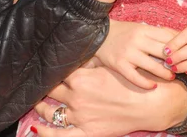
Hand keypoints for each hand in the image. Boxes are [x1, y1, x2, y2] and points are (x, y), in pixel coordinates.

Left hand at [32, 67, 186, 136]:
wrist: (151, 103)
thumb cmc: (132, 80)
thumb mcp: (109, 65)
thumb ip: (88, 63)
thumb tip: (75, 57)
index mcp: (81, 77)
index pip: (57, 70)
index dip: (51, 67)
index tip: (43, 63)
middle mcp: (77, 96)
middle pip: (51, 89)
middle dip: (43, 85)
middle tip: (36, 81)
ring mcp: (80, 116)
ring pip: (51, 112)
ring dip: (40, 107)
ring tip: (35, 102)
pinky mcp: (88, 132)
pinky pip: (60, 136)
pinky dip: (46, 132)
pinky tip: (35, 129)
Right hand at [95, 20, 176, 87]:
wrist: (99, 35)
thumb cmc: (124, 32)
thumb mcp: (140, 28)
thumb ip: (157, 33)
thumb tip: (179, 37)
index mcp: (143, 29)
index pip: (166, 38)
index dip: (179, 47)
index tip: (186, 53)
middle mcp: (136, 40)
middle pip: (162, 52)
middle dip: (174, 61)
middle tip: (182, 67)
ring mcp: (128, 53)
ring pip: (151, 66)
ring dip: (164, 73)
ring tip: (171, 77)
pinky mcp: (119, 65)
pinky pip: (135, 77)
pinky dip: (145, 83)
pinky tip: (153, 86)